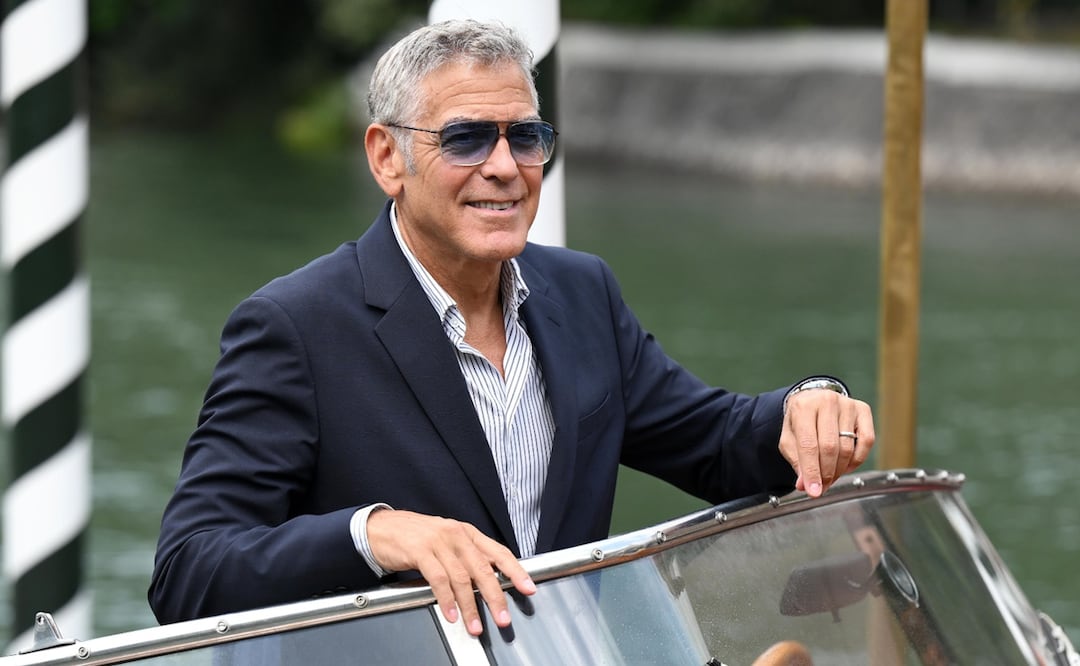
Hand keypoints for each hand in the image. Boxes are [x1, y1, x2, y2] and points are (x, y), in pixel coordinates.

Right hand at [366, 509, 535, 635]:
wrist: (381, 527)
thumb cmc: (416, 537)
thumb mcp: (447, 541)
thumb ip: (467, 557)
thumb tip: (488, 582)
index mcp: (467, 533)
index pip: (498, 552)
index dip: (516, 571)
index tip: (528, 588)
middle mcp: (456, 534)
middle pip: (483, 568)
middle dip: (495, 596)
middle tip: (503, 618)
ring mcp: (438, 541)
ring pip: (462, 577)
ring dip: (470, 606)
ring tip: (475, 625)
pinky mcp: (420, 550)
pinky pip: (439, 578)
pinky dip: (447, 599)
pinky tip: (452, 614)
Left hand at [778, 389, 874, 496]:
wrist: (812, 398)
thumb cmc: (800, 421)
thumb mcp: (790, 439)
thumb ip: (796, 461)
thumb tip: (805, 485)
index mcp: (803, 407)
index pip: (809, 445)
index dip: (812, 471)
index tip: (813, 492)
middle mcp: (826, 401)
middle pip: (830, 448)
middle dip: (825, 474)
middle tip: (821, 488)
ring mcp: (847, 404)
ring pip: (847, 447)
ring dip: (839, 470)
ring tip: (829, 477)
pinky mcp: (863, 410)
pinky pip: (866, 442)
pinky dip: (856, 460)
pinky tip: (845, 465)